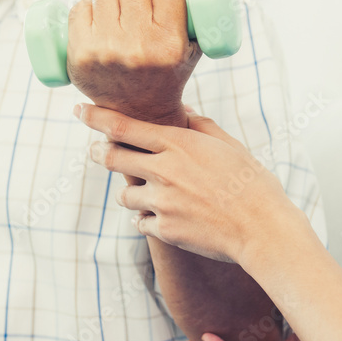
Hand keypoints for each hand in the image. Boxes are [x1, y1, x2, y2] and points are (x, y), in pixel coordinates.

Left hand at [66, 0, 201, 125]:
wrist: (137, 112)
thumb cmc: (169, 71)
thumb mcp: (194, 42)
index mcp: (171, 46)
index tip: (161, 10)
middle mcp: (139, 50)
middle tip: (138, 18)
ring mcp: (107, 52)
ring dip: (112, 1)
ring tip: (118, 23)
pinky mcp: (80, 55)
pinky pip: (80, 7)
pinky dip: (88, 10)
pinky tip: (97, 26)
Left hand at [76, 102, 307, 264]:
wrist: (262, 229)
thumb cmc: (252, 184)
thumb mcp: (229, 146)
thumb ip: (201, 127)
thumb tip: (184, 112)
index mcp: (178, 144)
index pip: (123, 126)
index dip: (95, 117)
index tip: (78, 111)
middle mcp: (164, 170)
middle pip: (111, 157)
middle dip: (98, 153)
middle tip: (95, 152)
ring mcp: (161, 201)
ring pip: (124, 195)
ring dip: (131, 193)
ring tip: (152, 195)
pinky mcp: (164, 230)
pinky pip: (140, 223)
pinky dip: (148, 220)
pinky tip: (165, 219)